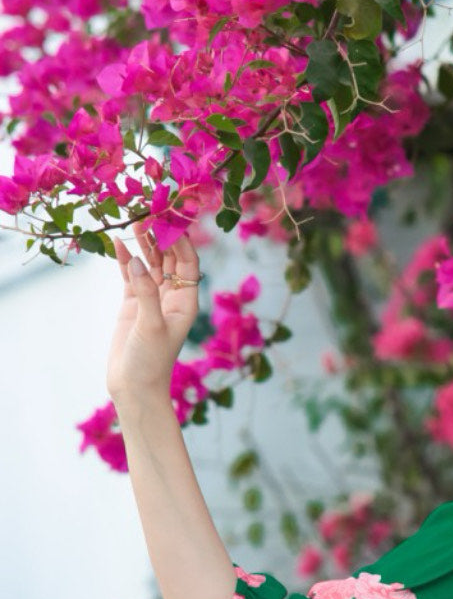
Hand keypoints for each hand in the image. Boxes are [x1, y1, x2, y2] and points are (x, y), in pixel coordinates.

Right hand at [107, 231, 200, 401]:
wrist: (134, 388)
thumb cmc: (151, 362)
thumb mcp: (152, 326)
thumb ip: (147, 294)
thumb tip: (139, 262)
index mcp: (186, 302)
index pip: (188, 263)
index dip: (181, 241)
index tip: (169, 219)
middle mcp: (172, 297)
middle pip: (170, 259)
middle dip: (161, 236)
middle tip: (149, 211)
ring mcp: (151, 299)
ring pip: (150, 263)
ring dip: (144, 243)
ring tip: (133, 219)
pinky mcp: (132, 304)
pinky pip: (130, 275)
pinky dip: (125, 260)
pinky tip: (117, 242)